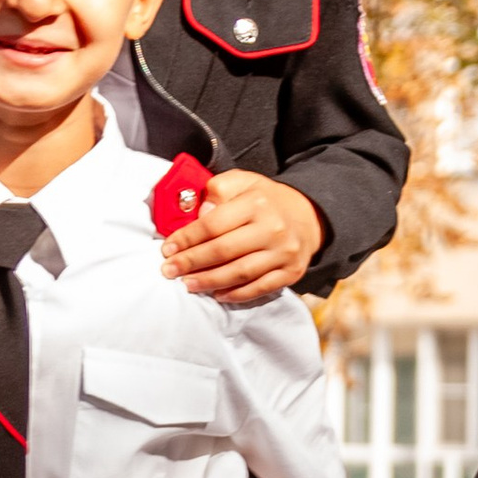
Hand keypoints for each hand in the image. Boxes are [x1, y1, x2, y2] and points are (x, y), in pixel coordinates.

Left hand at [159, 168, 323, 300]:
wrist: (309, 216)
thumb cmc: (266, 200)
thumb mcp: (243, 182)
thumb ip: (218, 191)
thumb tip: (198, 214)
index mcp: (256, 203)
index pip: (213, 224)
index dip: (187, 238)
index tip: (167, 248)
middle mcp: (273, 228)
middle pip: (224, 251)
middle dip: (191, 262)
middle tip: (169, 270)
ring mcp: (283, 253)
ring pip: (240, 273)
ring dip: (209, 281)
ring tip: (188, 284)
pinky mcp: (291, 272)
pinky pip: (259, 288)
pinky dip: (236, 294)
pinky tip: (217, 294)